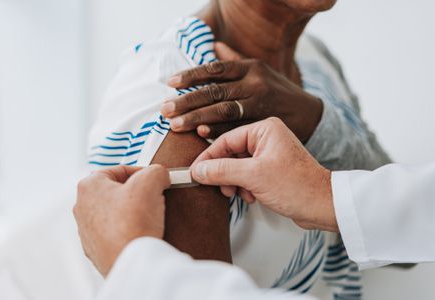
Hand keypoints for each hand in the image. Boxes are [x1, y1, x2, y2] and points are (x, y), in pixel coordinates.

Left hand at [73, 165, 170, 275]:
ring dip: (132, 213)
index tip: (155, 180)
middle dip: (136, 193)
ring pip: (115, 213)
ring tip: (149, 217)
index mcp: (89, 186)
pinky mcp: (97, 250)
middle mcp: (82, 208)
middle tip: (153, 197)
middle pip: (115, 192)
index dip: (141, 172)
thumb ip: (156, 170)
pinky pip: (116, 234)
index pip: (118, 170)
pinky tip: (142, 233)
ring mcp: (87, 231)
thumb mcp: (151, 181)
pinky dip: (129, 231)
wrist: (131, 261)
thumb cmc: (133, 223)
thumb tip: (160, 175)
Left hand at [161, 42, 321, 142]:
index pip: (215, 69)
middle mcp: (255, 84)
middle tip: (165, 110)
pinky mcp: (263, 125)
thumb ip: (235, 60)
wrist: (309, 114)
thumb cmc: (278, 91)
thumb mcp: (260, 70)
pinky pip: (237, 129)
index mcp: (251, 68)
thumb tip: (213, 44)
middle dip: (187, 101)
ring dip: (197, 118)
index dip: (191, 75)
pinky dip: (218, 132)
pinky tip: (201, 134)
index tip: (170, 83)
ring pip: (223, 111)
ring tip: (175, 125)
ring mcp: (260, 105)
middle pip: (215, 91)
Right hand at [191, 117, 337, 231]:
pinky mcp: (271, 169)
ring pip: (237, 166)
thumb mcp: (254, 177)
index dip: (209, 158)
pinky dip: (244, 186)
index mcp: (265, 130)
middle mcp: (267, 138)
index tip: (196, 171)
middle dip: (224, 173)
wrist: (323, 206)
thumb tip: (198, 170)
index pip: (226, 140)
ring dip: (234, 182)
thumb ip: (222, 171)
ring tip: (240, 194)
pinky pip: (247, 174)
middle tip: (220, 187)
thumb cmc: (298, 186)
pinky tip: (251, 196)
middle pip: (230, 153)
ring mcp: (269, 154)